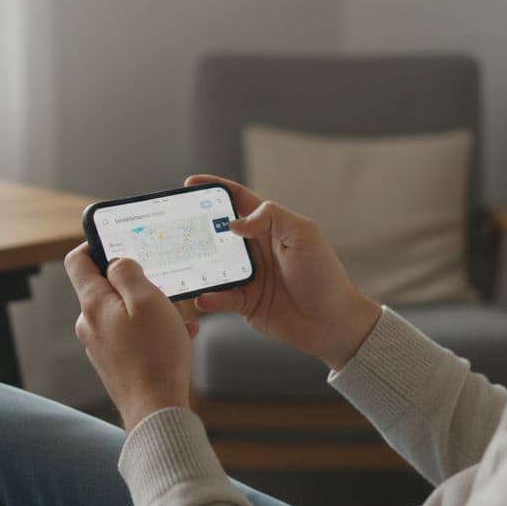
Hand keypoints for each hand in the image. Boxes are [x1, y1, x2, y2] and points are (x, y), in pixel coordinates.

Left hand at [65, 244, 198, 430]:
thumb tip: (117, 260)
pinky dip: (152, 331)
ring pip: (123, 312)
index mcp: (93, 304)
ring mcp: (100, 345)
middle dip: (136, 282)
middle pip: (105, 286)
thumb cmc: (155, 355)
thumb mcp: (148, 300)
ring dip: (151, 309)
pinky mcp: (114, 362)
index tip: (119, 241)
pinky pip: (131, 335)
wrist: (157, 411)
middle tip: (163, 286)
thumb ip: (128, 272)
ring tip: (178, 319)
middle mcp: (90, 324)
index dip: (95, 244)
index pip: (77, 260)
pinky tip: (178, 338)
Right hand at [187, 174, 381, 369]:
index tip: (190, 183)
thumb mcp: (303, 235)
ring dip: (197, 263)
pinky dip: (209, 297)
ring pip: (213, 264)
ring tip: (181, 261)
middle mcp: (255, 248)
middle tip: (174, 225)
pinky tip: (204, 297)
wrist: (332, 322)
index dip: (215, 188)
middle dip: (195, 226)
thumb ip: (271, 217)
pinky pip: (220, 297)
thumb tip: (233, 222)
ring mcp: (248, 276)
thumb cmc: (323, 275)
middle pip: (218, 231)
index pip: (237, 200)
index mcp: (269, 227)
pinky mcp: (244, 302)